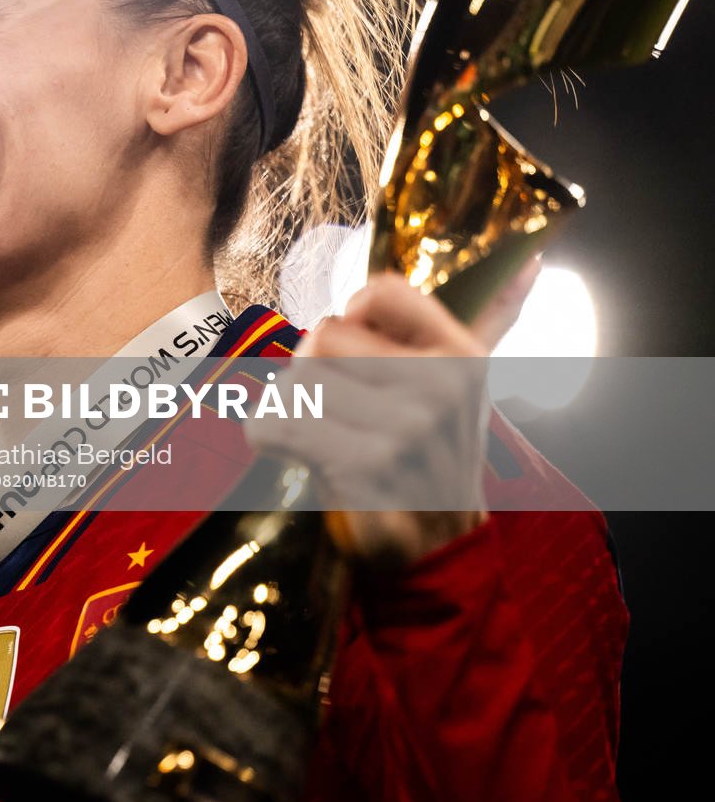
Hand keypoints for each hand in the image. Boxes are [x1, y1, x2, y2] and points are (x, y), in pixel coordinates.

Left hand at [247, 256, 539, 572]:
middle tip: (341, 413)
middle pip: (321, 337)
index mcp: (461, 354)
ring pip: (295, 381)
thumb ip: (493, 317)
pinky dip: (269, 438)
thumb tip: (532, 256)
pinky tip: (300, 454)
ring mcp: (405, 428)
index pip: (379, 291)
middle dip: (314, 374)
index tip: (358, 360)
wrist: (438, 544)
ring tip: (329, 437)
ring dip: (292, 411)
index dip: (349, 320)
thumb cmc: (436, 452)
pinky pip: (275, 424)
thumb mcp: (467, 381)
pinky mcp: (363, 466)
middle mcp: (440, 385)